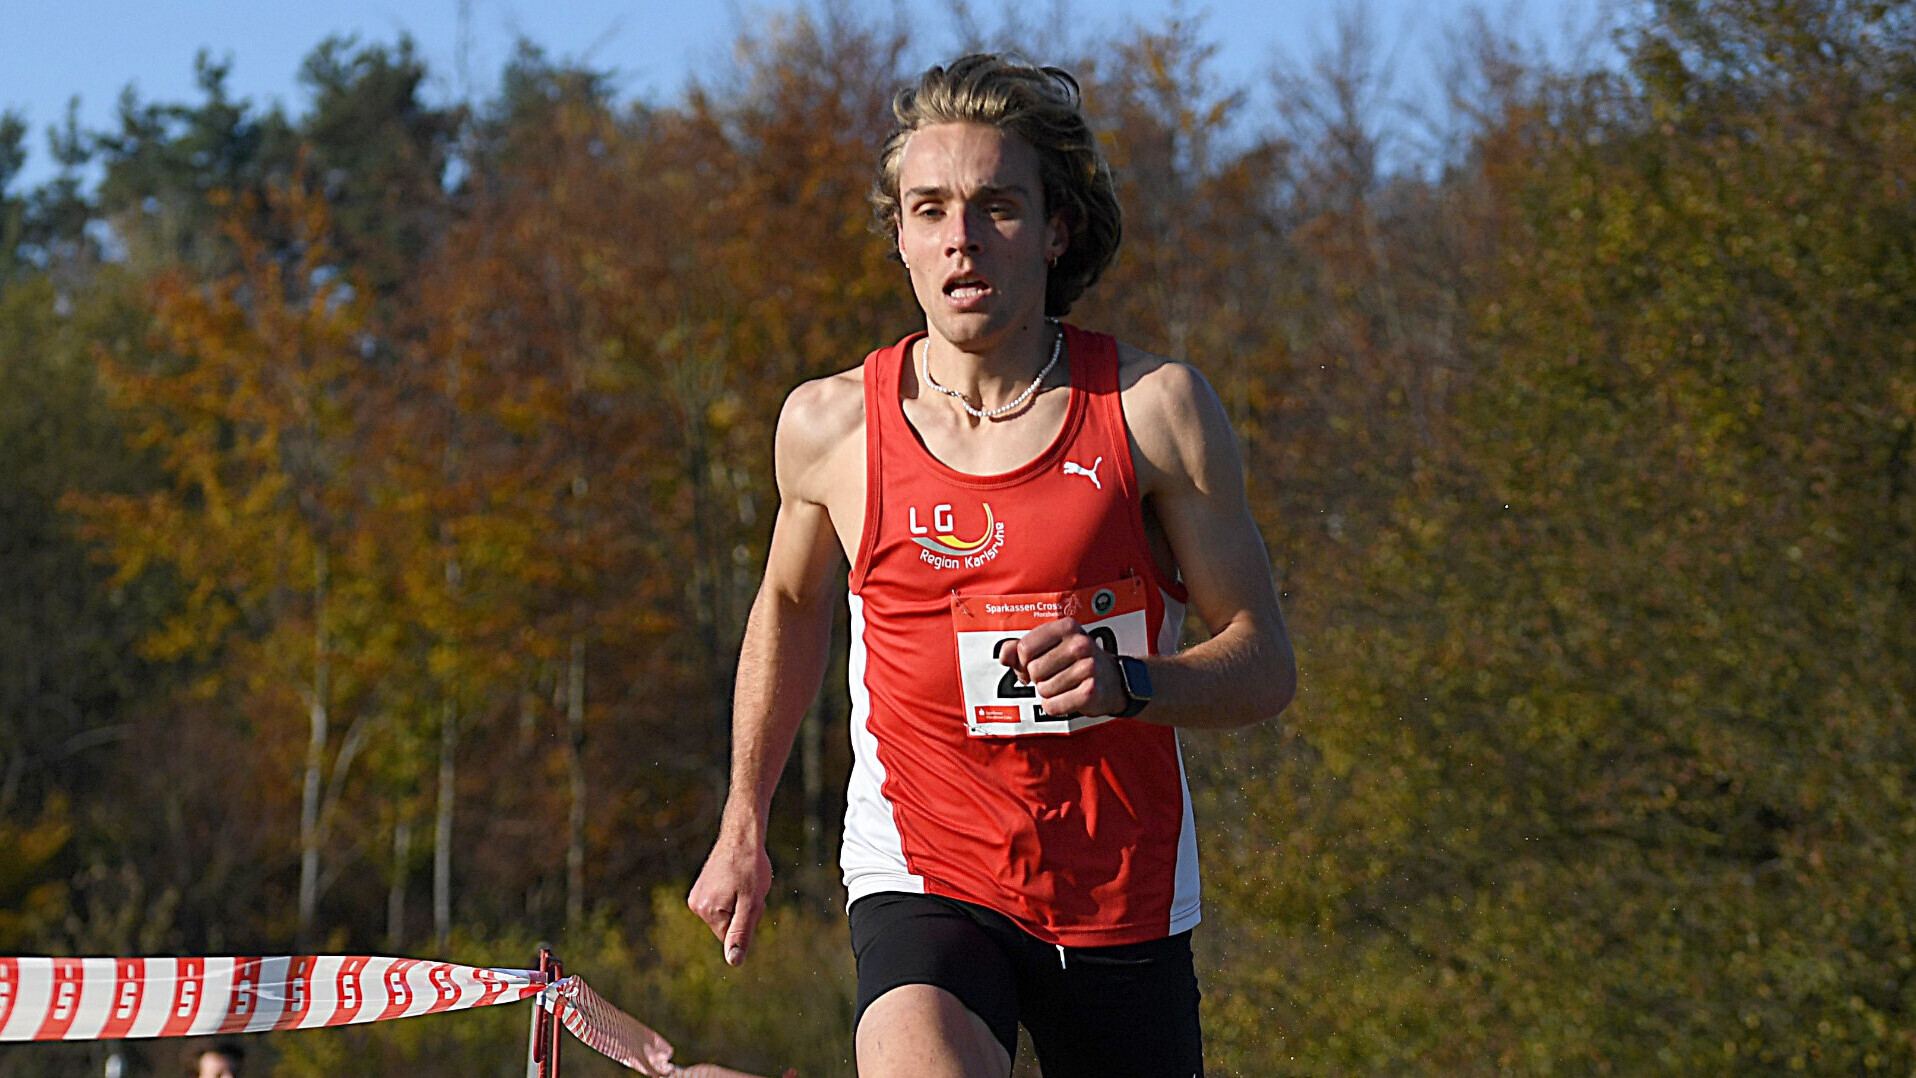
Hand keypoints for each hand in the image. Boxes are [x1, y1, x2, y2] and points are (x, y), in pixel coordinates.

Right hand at [687, 836, 771, 965]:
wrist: (742, 835)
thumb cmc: (750, 867)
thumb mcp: (751, 904)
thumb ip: (741, 933)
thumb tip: (733, 962)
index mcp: (708, 911)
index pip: (732, 937)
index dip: (748, 921)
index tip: (751, 899)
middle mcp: (696, 905)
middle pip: (727, 925)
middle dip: (743, 912)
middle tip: (750, 889)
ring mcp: (697, 896)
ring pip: (725, 914)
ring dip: (739, 903)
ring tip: (744, 881)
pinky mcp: (701, 888)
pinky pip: (721, 903)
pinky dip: (733, 894)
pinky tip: (737, 877)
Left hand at [1000, 617, 1127, 717]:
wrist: (1112, 680)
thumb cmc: (1074, 661)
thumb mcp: (1049, 647)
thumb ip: (1020, 648)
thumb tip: (1004, 655)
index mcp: (1066, 627)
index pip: (1024, 648)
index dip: (1023, 661)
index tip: (1035, 663)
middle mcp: (1080, 644)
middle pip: (1033, 669)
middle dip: (1038, 678)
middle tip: (1053, 675)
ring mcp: (1088, 668)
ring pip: (1043, 689)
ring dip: (1048, 692)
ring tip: (1064, 685)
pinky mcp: (1090, 692)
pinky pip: (1053, 705)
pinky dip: (1055, 706)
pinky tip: (1068, 697)